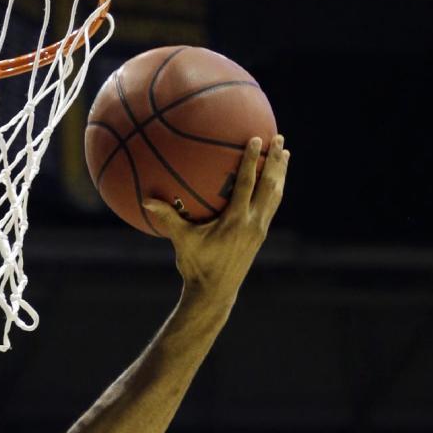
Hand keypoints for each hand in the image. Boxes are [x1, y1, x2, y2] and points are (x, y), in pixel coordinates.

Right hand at [144, 134, 288, 303]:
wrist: (215, 294)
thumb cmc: (196, 267)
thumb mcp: (182, 242)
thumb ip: (168, 219)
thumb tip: (146, 200)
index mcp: (236, 222)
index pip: (247, 184)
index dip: (253, 160)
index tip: (256, 139)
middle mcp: (253, 224)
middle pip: (270, 185)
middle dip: (276, 161)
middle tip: (280, 138)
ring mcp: (259, 230)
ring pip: (275, 195)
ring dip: (281, 173)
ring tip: (286, 154)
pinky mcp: (260, 236)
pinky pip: (271, 206)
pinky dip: (275, 190)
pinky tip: (274, 181)